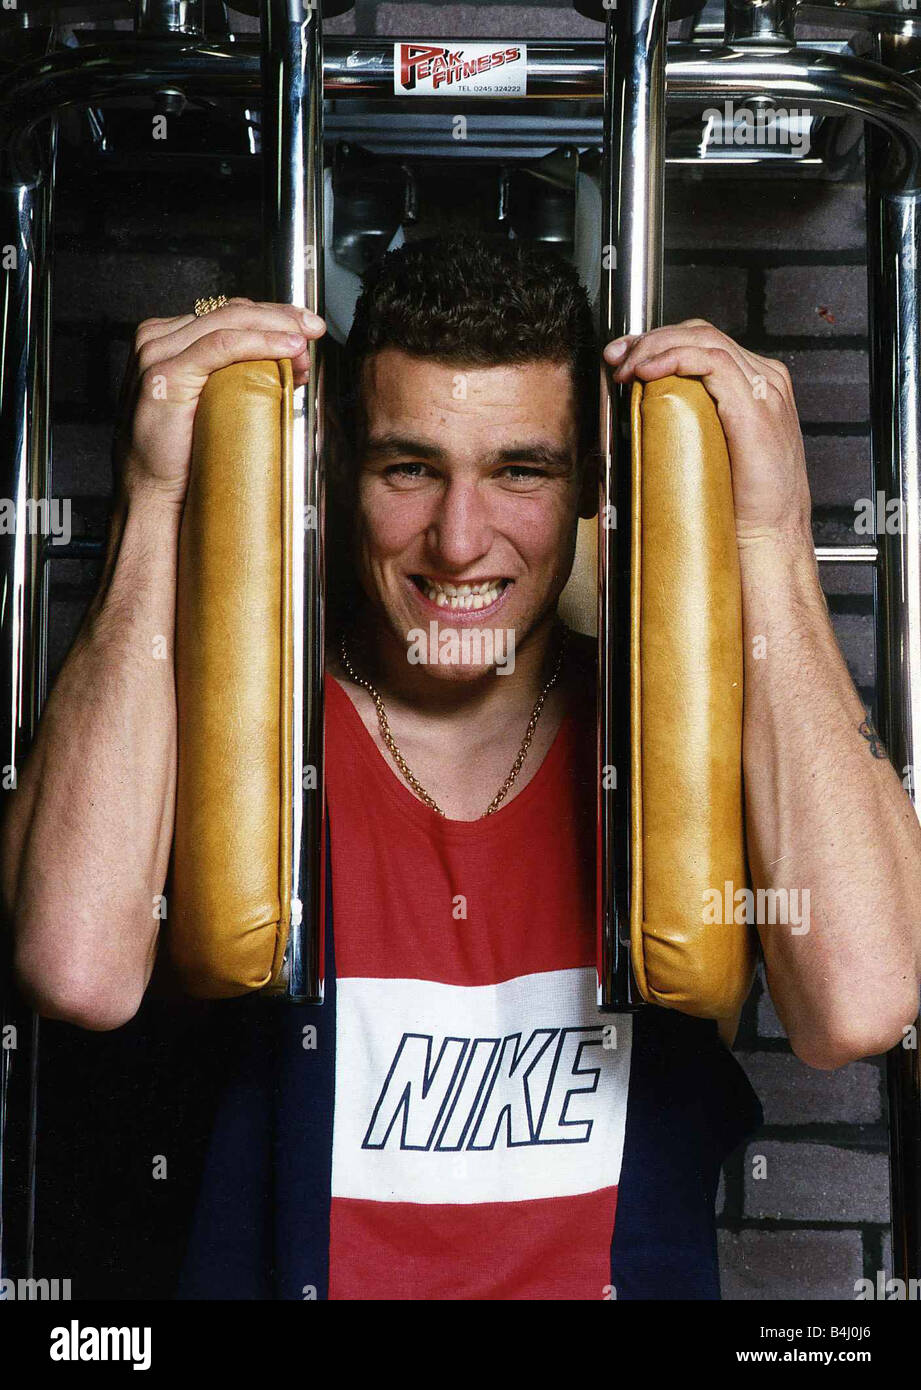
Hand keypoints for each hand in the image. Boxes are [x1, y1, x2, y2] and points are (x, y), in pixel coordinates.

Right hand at [113, 297, 325, 507]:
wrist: (153, 492)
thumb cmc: (181, 456)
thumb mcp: (213, 402)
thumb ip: (235, 375)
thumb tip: (286, 363)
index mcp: (168, 341)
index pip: (226, 314)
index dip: (270, 318)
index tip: (304, 330)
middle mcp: (158, 340)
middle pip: (229, 313)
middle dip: (279, 318)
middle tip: (314, 328)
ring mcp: (158, 354)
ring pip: (227, 323)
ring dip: (275, 329)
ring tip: (306, 341)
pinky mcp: (166, 374)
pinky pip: (220, 346)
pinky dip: (258, 342)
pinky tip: (287, 347)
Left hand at [604, 319, 812, 547]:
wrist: (768, 538)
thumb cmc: (741, 508)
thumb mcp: (715, 454)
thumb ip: (696, 426)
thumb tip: (650, 417)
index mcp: (757, 388)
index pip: (704, 344)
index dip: (660, 343)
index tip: (624, 358)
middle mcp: (766, 380)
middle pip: (702, 334)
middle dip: (651, 339)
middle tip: (616, 356)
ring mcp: (765, 389)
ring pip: (704, 340)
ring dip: (655, 347)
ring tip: (625, 367)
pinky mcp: (755, 404)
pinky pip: (711, 361)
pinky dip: (674, 358)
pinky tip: (647, 372)